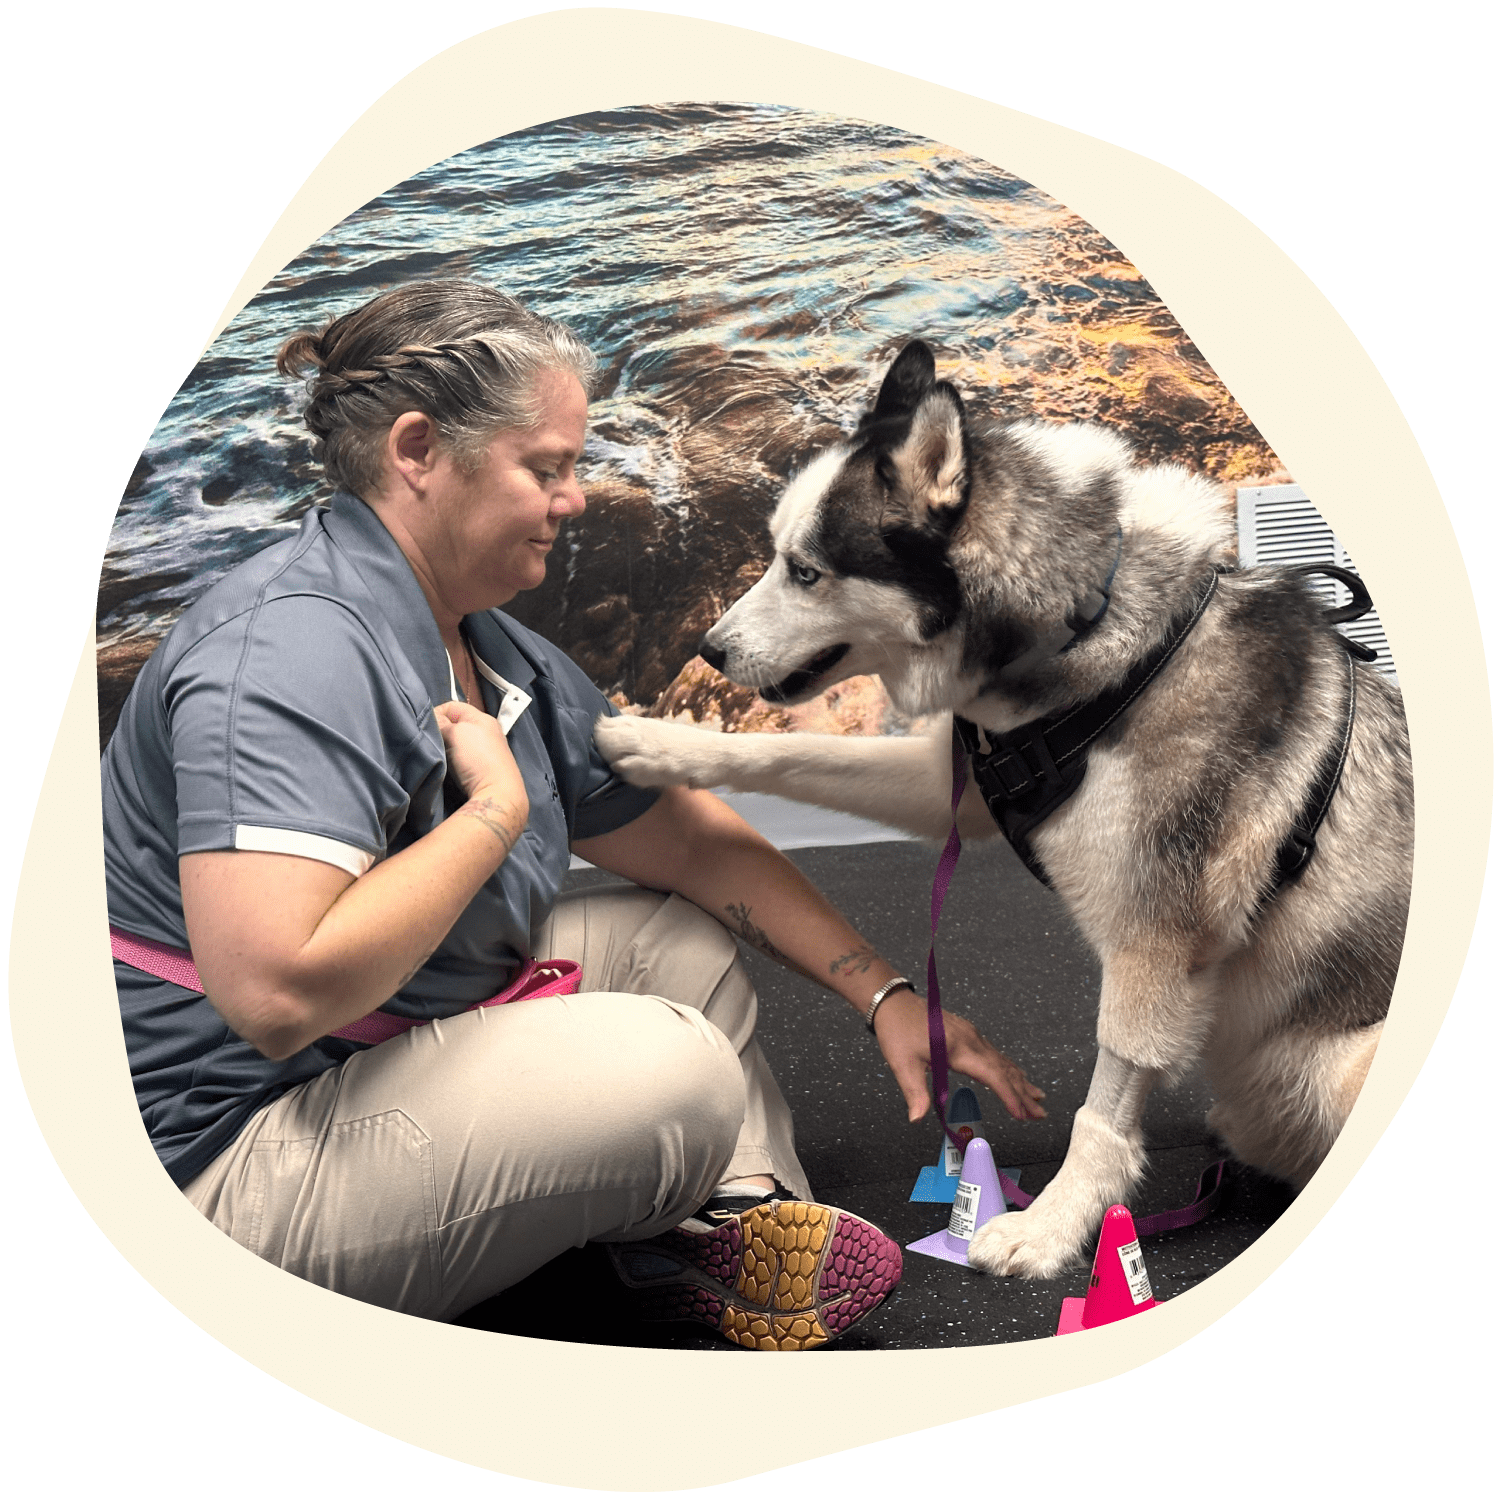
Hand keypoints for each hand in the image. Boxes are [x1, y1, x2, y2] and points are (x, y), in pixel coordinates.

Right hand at [436, 700, 528, 819]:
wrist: (497, 795)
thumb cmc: (477, 759)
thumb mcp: (455, 733)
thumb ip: (441, 723)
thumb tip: (432, 720)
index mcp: (483, 718)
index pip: (452, 706)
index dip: (435, 714)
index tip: (426, 730)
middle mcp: (487, 732)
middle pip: (454, 726)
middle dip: (440, 733)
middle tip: (430, 744)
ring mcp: (487, 752)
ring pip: (457, 744)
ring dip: (446, 749)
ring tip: (438, 757)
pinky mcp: (484, 770)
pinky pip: (462, 759)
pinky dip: (453, 762)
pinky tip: (448, 769)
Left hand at [872, 986, 1046, 1122]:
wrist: (894, 1002)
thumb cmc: (898, 1030)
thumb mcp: (902, 1064)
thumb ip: (915, 1092)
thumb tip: (917, 1119)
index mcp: (958, 1048)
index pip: (992, 1075)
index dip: (1009, 1096)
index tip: (1022, 1114)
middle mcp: (971, 1039)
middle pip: (1004, 1069)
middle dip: (1023, 1093)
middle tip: (1040, 1114)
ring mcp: (972, 1035)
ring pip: (1003, 1061)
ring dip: (1020, 1082)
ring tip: (1037, 1099)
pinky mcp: (968, 1034)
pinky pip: (995, 1054)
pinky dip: (1009, 1069)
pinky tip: (1017, 1076)